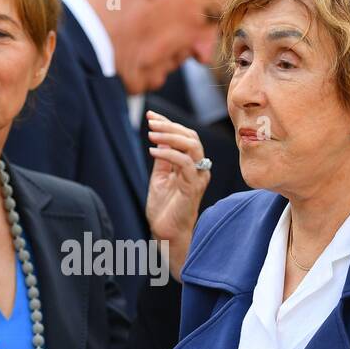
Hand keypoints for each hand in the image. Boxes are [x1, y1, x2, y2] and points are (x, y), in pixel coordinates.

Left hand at [144, 110, 209, 280]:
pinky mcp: (193, 186)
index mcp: (192, 164)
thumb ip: (163, 158)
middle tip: (150, 123)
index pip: (185, 136)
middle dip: (169, 126)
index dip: (169, 123)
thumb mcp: (160, 177)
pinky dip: (169, 154)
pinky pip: (185, 163)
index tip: (151, 115)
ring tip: (151, 134)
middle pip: (190, 136)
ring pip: (191, 146)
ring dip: (170, 137)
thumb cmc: (164, 208)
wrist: (166, 233)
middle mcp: (198, 168)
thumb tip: (158, 137)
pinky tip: (153, 151)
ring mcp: (198, 176)